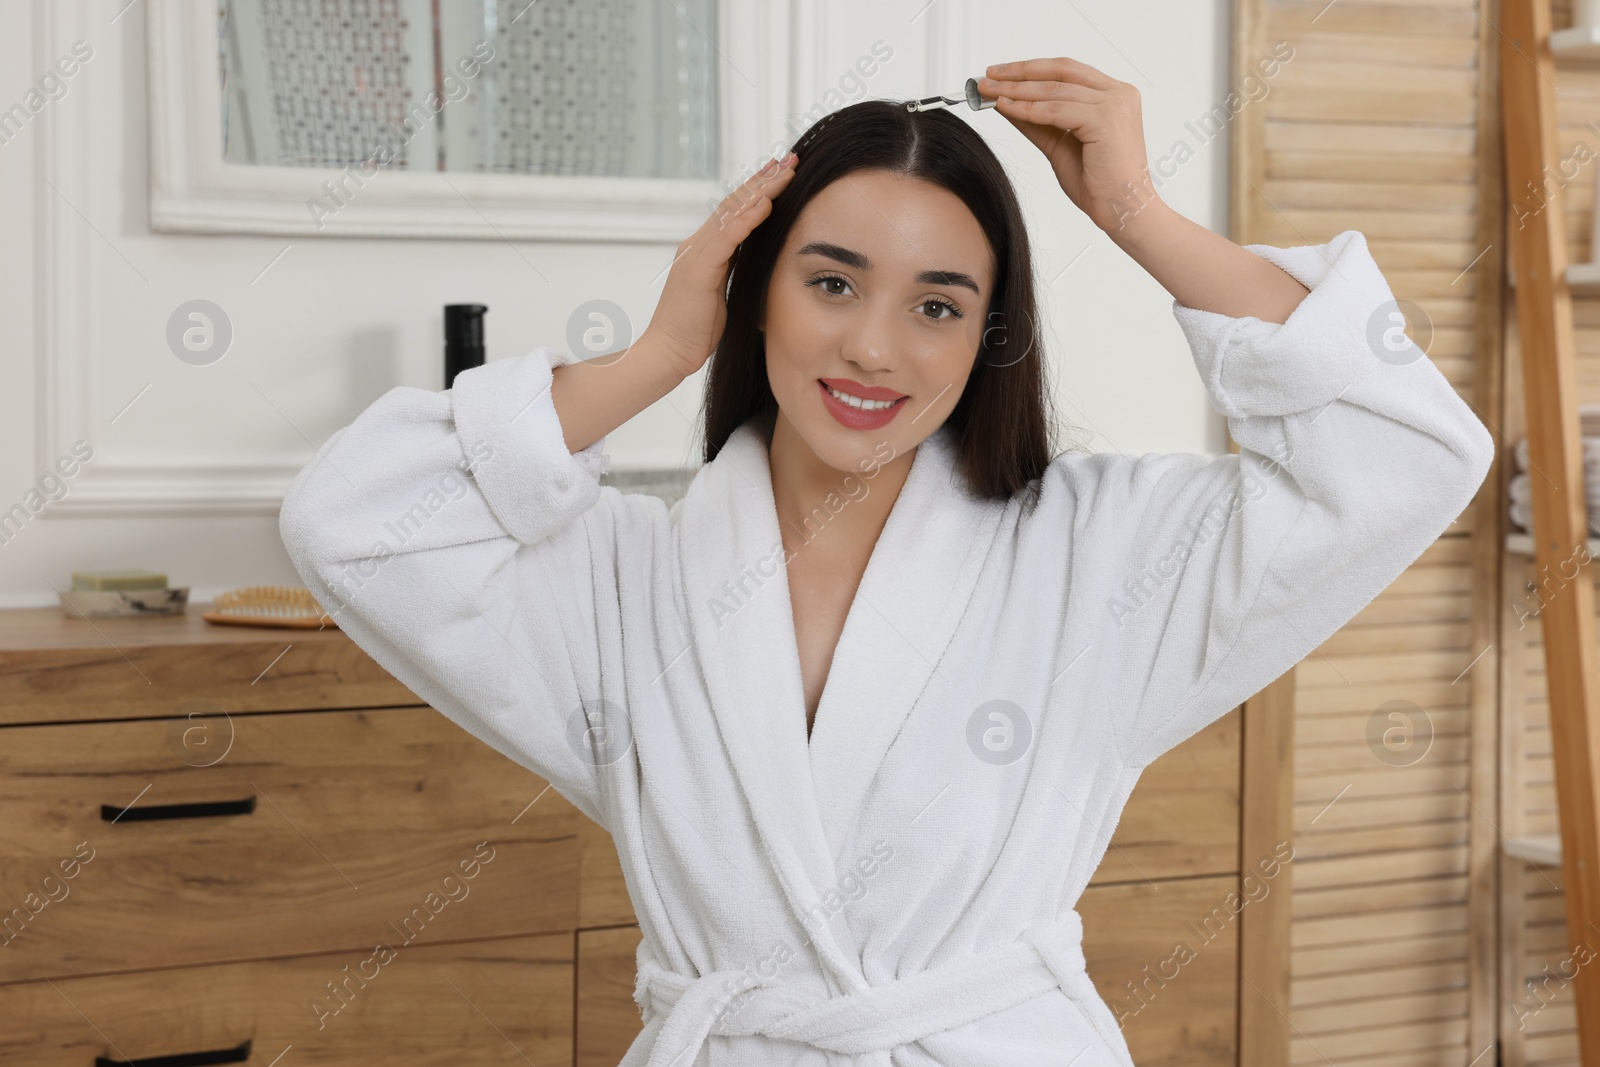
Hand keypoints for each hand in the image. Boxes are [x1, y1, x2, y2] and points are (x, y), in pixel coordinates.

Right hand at [643, 152, 798, 376]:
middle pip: (734, 203)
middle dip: (763, 179)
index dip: (758, 191)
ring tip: (785, 171)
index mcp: (703, 251)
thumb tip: (753, 260)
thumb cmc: (694, 331)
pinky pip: (727, 237)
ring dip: (761, 190)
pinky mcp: (699, 270)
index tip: (782, 174)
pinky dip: (748, 218)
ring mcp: (696, 255)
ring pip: (732, 212)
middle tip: (789, 158)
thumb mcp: (720, 294)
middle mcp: (697, 245)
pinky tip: (767, 203)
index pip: (734, 212)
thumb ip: (732, 272)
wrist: (667, 353)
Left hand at [977, 58, 1161, 235]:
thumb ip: (1037, 121)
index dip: (1030, 69)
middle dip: (1018, 73)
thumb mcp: (1059, 145)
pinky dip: (1027, 109)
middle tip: (987, 77)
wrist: (1122, 210)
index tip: (1000, 73)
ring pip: (1055, 89)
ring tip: (989, 92)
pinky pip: (1056, 110)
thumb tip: (1006, 103)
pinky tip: (1006, 108)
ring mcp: (1114, 103)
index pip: (1066, 71)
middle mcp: (1118, 93)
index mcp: (1113, 94)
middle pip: (1060, 72)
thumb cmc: (1099, 183)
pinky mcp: (1105, 119)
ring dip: (1017, 90)